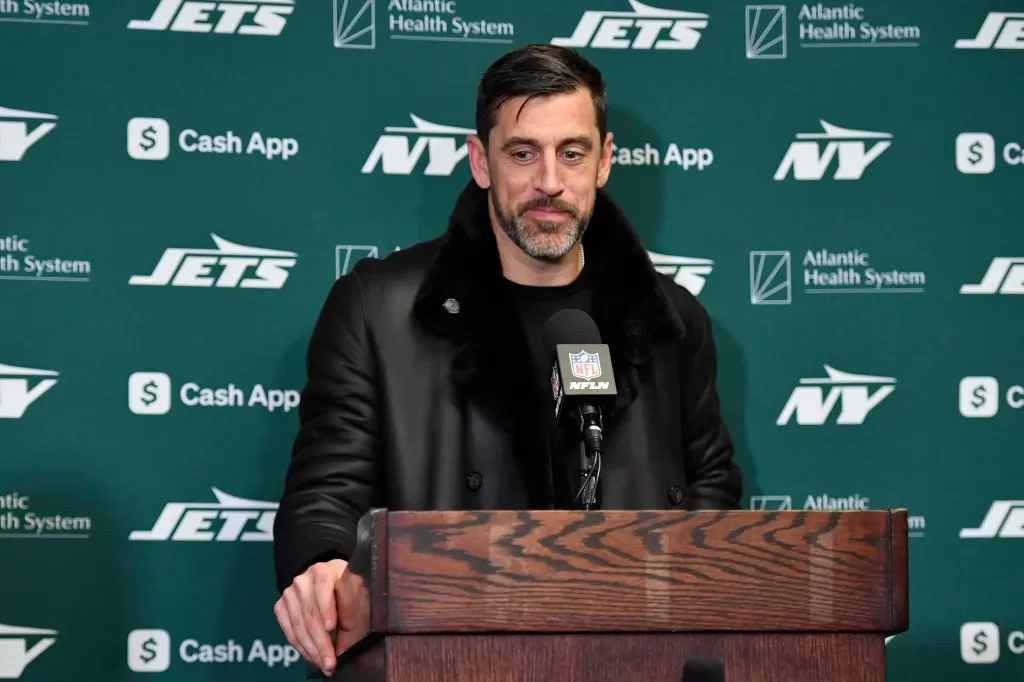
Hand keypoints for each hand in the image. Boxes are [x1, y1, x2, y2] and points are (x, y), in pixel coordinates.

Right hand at [274, 559, 347, 675]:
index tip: (331, 627)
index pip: (325, 587)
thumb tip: (342, 645)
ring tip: (324, 665)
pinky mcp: (281, 606)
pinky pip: (289, 632)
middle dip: (322, 642)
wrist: (329, 585)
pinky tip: (313, 657)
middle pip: (311, 614)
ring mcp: (290, 592)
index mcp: (328, 570)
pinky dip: (301, 648)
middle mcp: (305, 578)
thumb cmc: (349, 592)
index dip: (327, 608)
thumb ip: (353, 614)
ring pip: (299, 626)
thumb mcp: (359, 597)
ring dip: (312, 650)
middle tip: (331, 662)